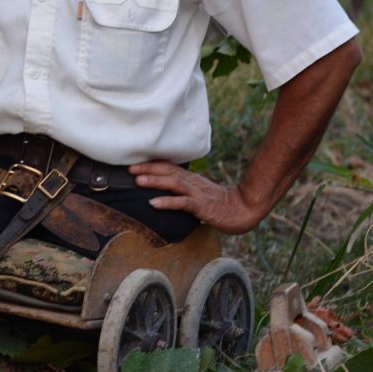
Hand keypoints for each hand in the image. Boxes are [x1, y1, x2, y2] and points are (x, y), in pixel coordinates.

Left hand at [128, 160, 264, 234]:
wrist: (243, 209)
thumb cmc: (218, 203)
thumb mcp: (197, 192)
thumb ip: (182, 189)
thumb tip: (164, 188)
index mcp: (190, 179)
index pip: (168, 167)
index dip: (151, 164)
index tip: (133, 162)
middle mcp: (192, 182)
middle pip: (168, 171)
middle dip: (148, 169)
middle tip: (129, 168)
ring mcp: (197, 193)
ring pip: (173, 184)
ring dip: (155, 181)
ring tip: (138, 181)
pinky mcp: (202, 206)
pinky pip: (182, 203)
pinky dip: (167, 202)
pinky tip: (153, 203)